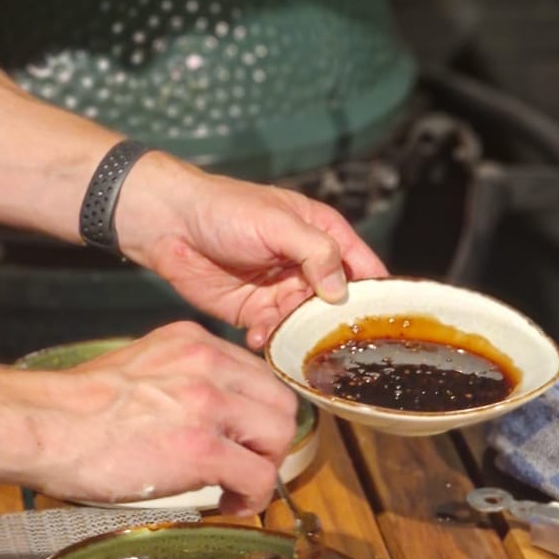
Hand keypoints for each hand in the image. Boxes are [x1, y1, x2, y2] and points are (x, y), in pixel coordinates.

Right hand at [15, 322, 298, 514]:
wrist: (44, 424)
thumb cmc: (76, 407)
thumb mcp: (139, 367)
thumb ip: (178, 377)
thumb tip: (199, 412)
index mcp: (191, 341)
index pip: (256, 374)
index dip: (256, 412)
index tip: (242, 438)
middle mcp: (206, 363)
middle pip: (279, 402)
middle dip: (270, 440)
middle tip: (247, 465)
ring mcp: (207, 403)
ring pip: (279, 436)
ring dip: (264, 468)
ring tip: (237, 488)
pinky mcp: (201, 448)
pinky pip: (257, 477)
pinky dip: (250, 498)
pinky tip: (227, 504)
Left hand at [116, 154, 386, 348]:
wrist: (169, 224)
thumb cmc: (225, 209)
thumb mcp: (276, 223)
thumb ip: (315, 251)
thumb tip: (342, 291)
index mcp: (322, 235)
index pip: (362, 267)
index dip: (377, 294)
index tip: (390, 325)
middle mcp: (307, 266)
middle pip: (338, 305)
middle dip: (339, 326)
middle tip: (339, 349)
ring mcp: (281, 291)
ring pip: (307, 324)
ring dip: (303, 337)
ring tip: (296, 347)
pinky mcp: (254, 312)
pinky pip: (275, 334)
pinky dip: (272, 341)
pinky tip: (260, 340)